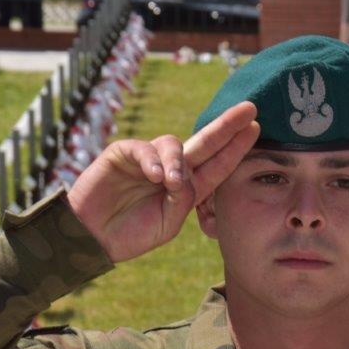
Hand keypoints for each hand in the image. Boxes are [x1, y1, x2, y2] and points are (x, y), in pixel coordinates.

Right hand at [67, 101, 258, 262]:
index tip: (256, 128)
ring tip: (172, 183)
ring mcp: (148, 159)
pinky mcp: (122, 154)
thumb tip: (186, 177)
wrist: (92, 239)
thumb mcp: (168, 224)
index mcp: (187, 187)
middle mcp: (172, 168)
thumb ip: (183, 200)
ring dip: (177, 162)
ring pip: (173, 144)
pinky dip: (152, 161)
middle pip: (204, 142)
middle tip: (249, 109)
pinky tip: (155, 176)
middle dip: (226, 126)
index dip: (236, 147)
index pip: (217, 164)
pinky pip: (143, 149)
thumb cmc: (131, 234)